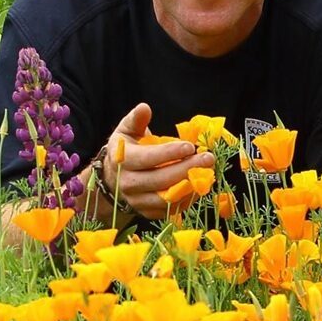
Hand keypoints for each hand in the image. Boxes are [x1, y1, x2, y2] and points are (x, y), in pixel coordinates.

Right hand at [89, 103, 214, 223]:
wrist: (113, 178)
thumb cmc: (126, 149)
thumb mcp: (126, 130)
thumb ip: (136, 119)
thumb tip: (144, 108)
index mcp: (122, 160)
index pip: (147, 159)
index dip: (169, 153)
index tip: (190, 146)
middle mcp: (127, 184)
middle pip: (160, 180)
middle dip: (187, 169)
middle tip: (208, 158)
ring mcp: (137, 201)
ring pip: (166, 199)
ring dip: (190, 187)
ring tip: (208, 173)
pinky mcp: (147, 213)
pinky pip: (170, 210)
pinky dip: (187, 199)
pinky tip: (200, 185)